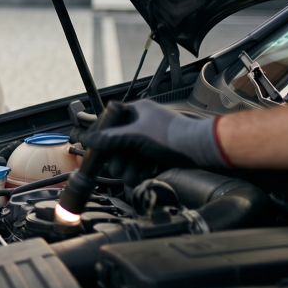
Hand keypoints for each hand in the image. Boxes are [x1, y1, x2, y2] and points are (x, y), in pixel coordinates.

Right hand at [79, 100, 225, 167]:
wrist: (199, 149)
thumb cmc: (171, 135)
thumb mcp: (135, 136)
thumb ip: (109, 138)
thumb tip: (88, 140)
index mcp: (136, 111)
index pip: (110, 122)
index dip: (102, 136)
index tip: (95, 149)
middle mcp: (141, 124)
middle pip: (118, 143)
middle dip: (117, 158)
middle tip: (117, 167)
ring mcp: (150, 140)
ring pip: (129, 156)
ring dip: (127, 167)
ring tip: (130, 175)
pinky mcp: (157, 154)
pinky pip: (140, 163)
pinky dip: (138, 171)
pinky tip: (140, 176)